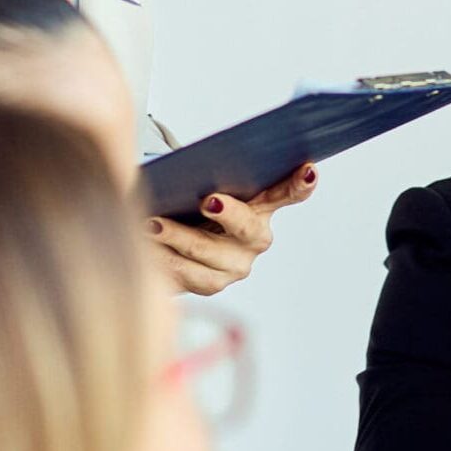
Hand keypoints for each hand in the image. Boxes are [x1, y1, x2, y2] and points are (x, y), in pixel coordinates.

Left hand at [145, 163, 314, 297]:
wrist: (170, 239)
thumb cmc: (189, 202)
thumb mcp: (200, 183)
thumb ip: (206, 174)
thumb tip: (189, 165)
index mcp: (261, 205)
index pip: (289, 193)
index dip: (300, 184)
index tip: (307, 170)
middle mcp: (255, 239)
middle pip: (247, 228)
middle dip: (229, 214)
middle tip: (207, 200)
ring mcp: (234, 266)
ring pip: (208, 255)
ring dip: (178, 238)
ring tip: (149, 224)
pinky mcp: (209, 285)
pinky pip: (184, 275)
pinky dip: (161, 259)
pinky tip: (142, 247)